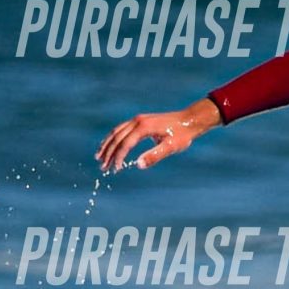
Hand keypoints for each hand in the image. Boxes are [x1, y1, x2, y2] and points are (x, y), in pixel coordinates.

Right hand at [98, 100, 221, 171]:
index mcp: (144, 127)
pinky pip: (121, 129)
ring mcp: (138, 119)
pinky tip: (110, 145)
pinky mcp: (140, 120)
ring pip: (116, 132)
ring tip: (99, 157)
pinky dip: (113, 138)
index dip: (118, 157)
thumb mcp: (170, 147)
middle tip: (102, 167)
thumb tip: (138, 165)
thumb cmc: (182, 135)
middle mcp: (138, 121)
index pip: (125, 144)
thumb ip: (154, 156)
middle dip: (108, 153)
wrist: (190, 120)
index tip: (115, 169)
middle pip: (117, 137)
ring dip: (107, 144)